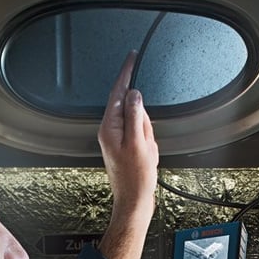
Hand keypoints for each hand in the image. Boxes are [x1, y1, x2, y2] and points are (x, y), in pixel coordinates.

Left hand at [96, 51, 159, 258]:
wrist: (134, 202)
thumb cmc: (135, 177)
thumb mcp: (139, 143)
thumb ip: (136, 115)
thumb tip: (134, 93)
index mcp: (109, 127)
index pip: (118, 92)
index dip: (126, 73)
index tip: (132, 56)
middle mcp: (110, 131)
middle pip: (132, 108)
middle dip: (145, 121)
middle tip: (146, 142)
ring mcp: (117, 139)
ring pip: (140, 122)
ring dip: (148, 135)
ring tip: (146, 153)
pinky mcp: (125, 147)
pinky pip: (142, 136)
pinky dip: (148, 144)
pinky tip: (147, 157)